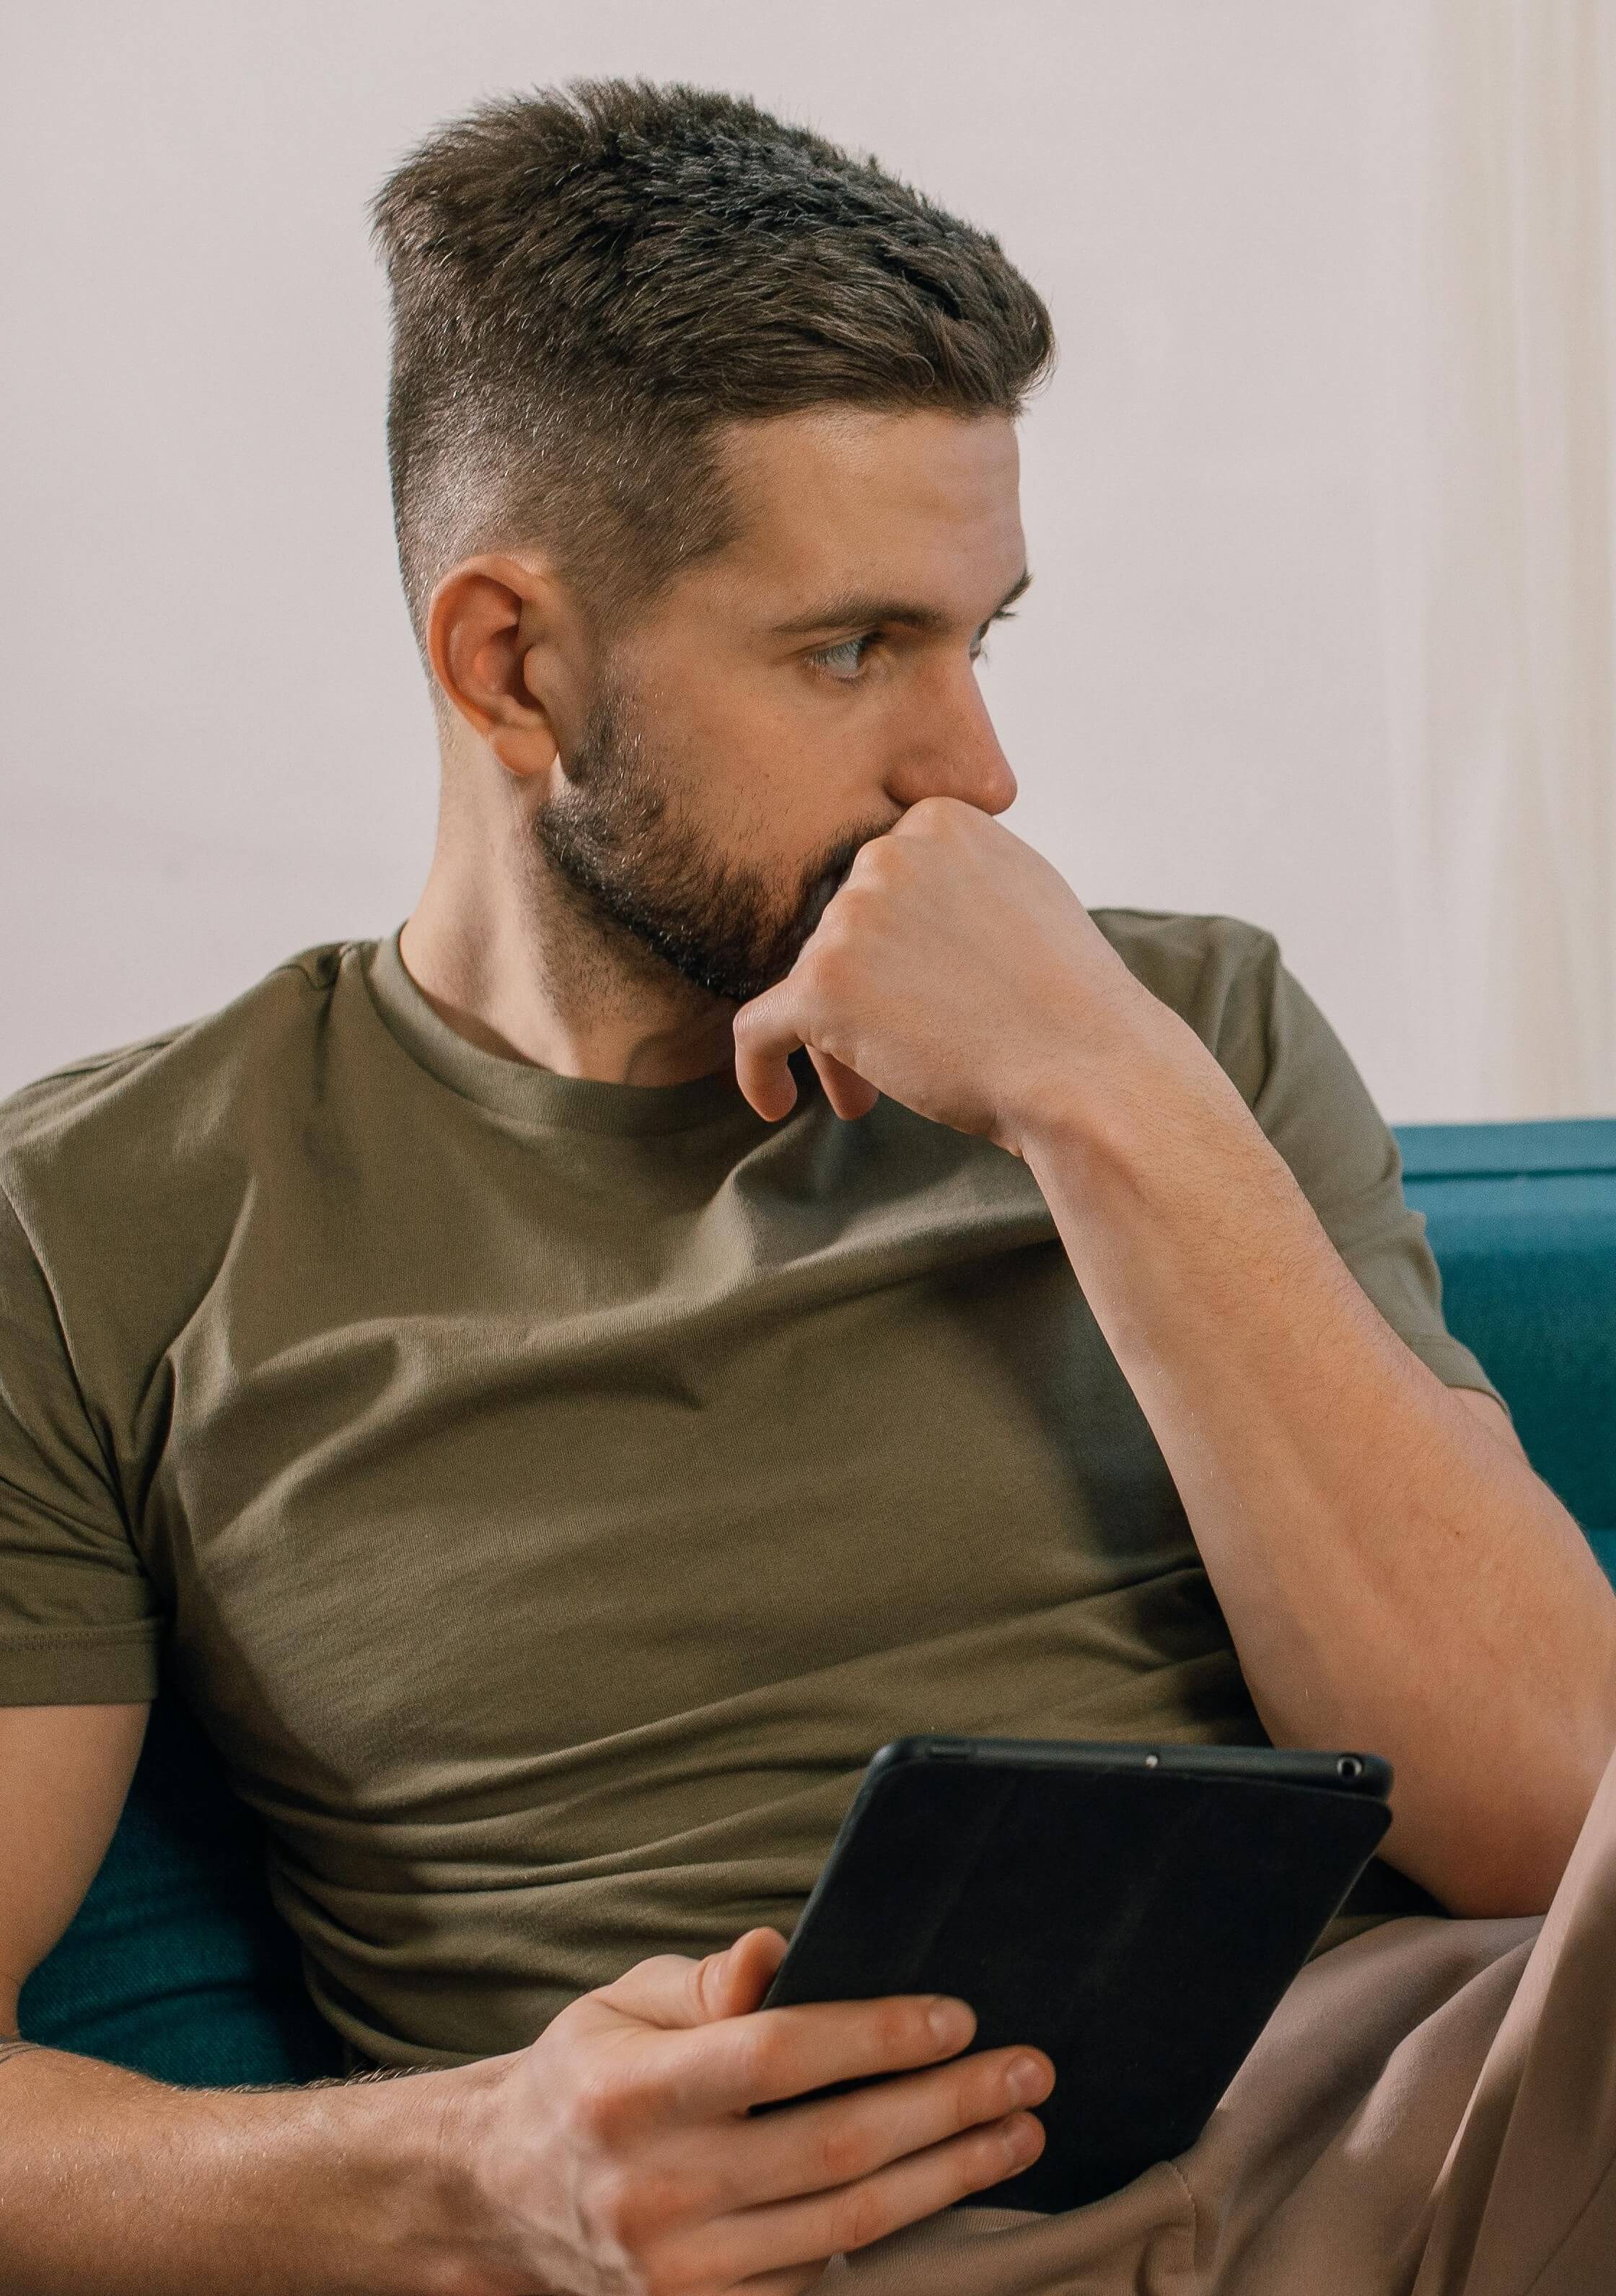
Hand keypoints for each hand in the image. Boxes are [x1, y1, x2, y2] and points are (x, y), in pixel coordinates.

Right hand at [448, 1926, 1052, 2294]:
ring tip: (1018, 2130)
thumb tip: (777, 1951)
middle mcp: (656, 2189)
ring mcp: (681, 2271)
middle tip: (1029, 2071)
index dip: (875, 2036)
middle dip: (947, 2106)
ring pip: (847, 2221)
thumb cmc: (584, 2078)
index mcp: (631, 2093)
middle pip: (835, 2146)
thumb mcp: (622, 2004)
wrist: (500, 2200)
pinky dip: (890, 2232)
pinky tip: (943, 2188)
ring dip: (949, 2174)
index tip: (957, 2017)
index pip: (778, 2057)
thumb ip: (708, 1982)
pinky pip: (819, 2276)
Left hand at [732, 798, 1162, 1157]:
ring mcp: (850, 918)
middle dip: (864, 996)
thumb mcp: (1026, 897)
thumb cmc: (1072, 1007)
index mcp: (940, 822)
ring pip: (810, 984)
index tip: (925, 995)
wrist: (1090, 1075)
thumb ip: (960, 877)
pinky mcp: (820, 986)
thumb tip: (907, 901)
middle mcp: (888, 853)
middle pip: (842, 932)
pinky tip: (775, 1101)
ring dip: (835, 1041)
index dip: (894, 948)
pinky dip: (758, 1068)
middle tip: (906, 1054)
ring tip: (868, 1097)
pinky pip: (756, 1030)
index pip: (880, 883)